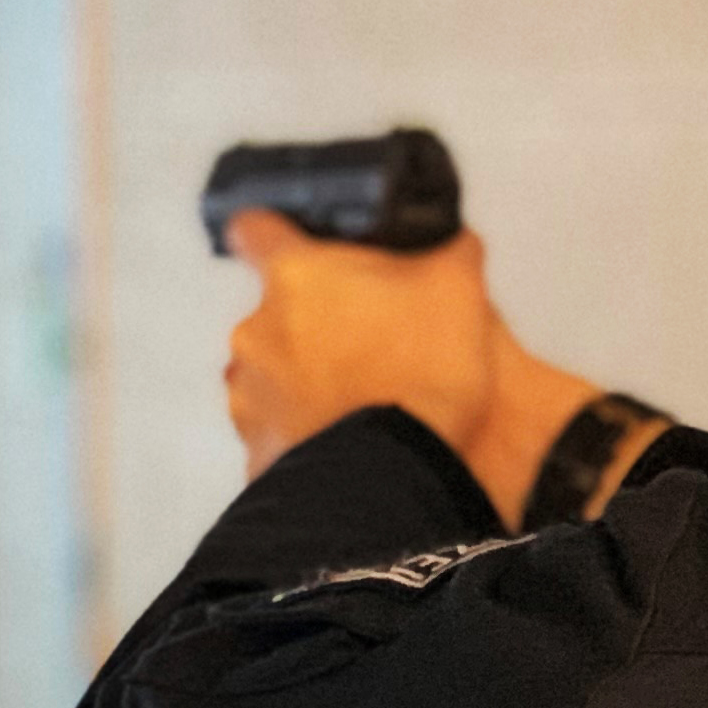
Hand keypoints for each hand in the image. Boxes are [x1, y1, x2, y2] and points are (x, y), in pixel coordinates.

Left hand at [223, 212, 629, 525]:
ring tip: (363, 396)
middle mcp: (257, 332)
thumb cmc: (420, 377)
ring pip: (273, 372)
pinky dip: (306, 431)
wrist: (398, 479)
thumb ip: (447, 251)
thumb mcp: (458, 290)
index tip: (291, 240)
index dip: (273, 230)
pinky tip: (349, 437)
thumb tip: (452, 241)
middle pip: (277, 309)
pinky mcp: (257, 451)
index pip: (253, 227)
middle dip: (315, 319)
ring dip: (306, 377)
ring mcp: (250, 395)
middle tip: (368, 337)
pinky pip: (279, 430)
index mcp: (295, 278)